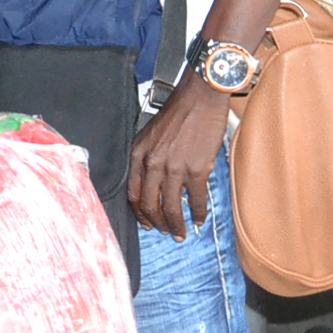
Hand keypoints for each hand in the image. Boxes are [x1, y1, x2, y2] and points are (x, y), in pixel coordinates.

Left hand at [126, 77, 232, 239]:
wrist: (200, 98)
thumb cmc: (178, 113)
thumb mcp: (151, 135)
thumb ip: (149, 158)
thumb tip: (155, 183)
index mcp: (138, 154)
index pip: (132, 193)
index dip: (139, 213)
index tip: (147, 223)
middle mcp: (152, 163)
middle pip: (149, 204)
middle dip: (157, 224)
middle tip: (165, 233)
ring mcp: (174, 168)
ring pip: (171, 207)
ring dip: (175, 225)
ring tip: (181, 234)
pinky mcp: (196, 169)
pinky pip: (195, 199)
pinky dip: (198, 213)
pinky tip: (199, 219)